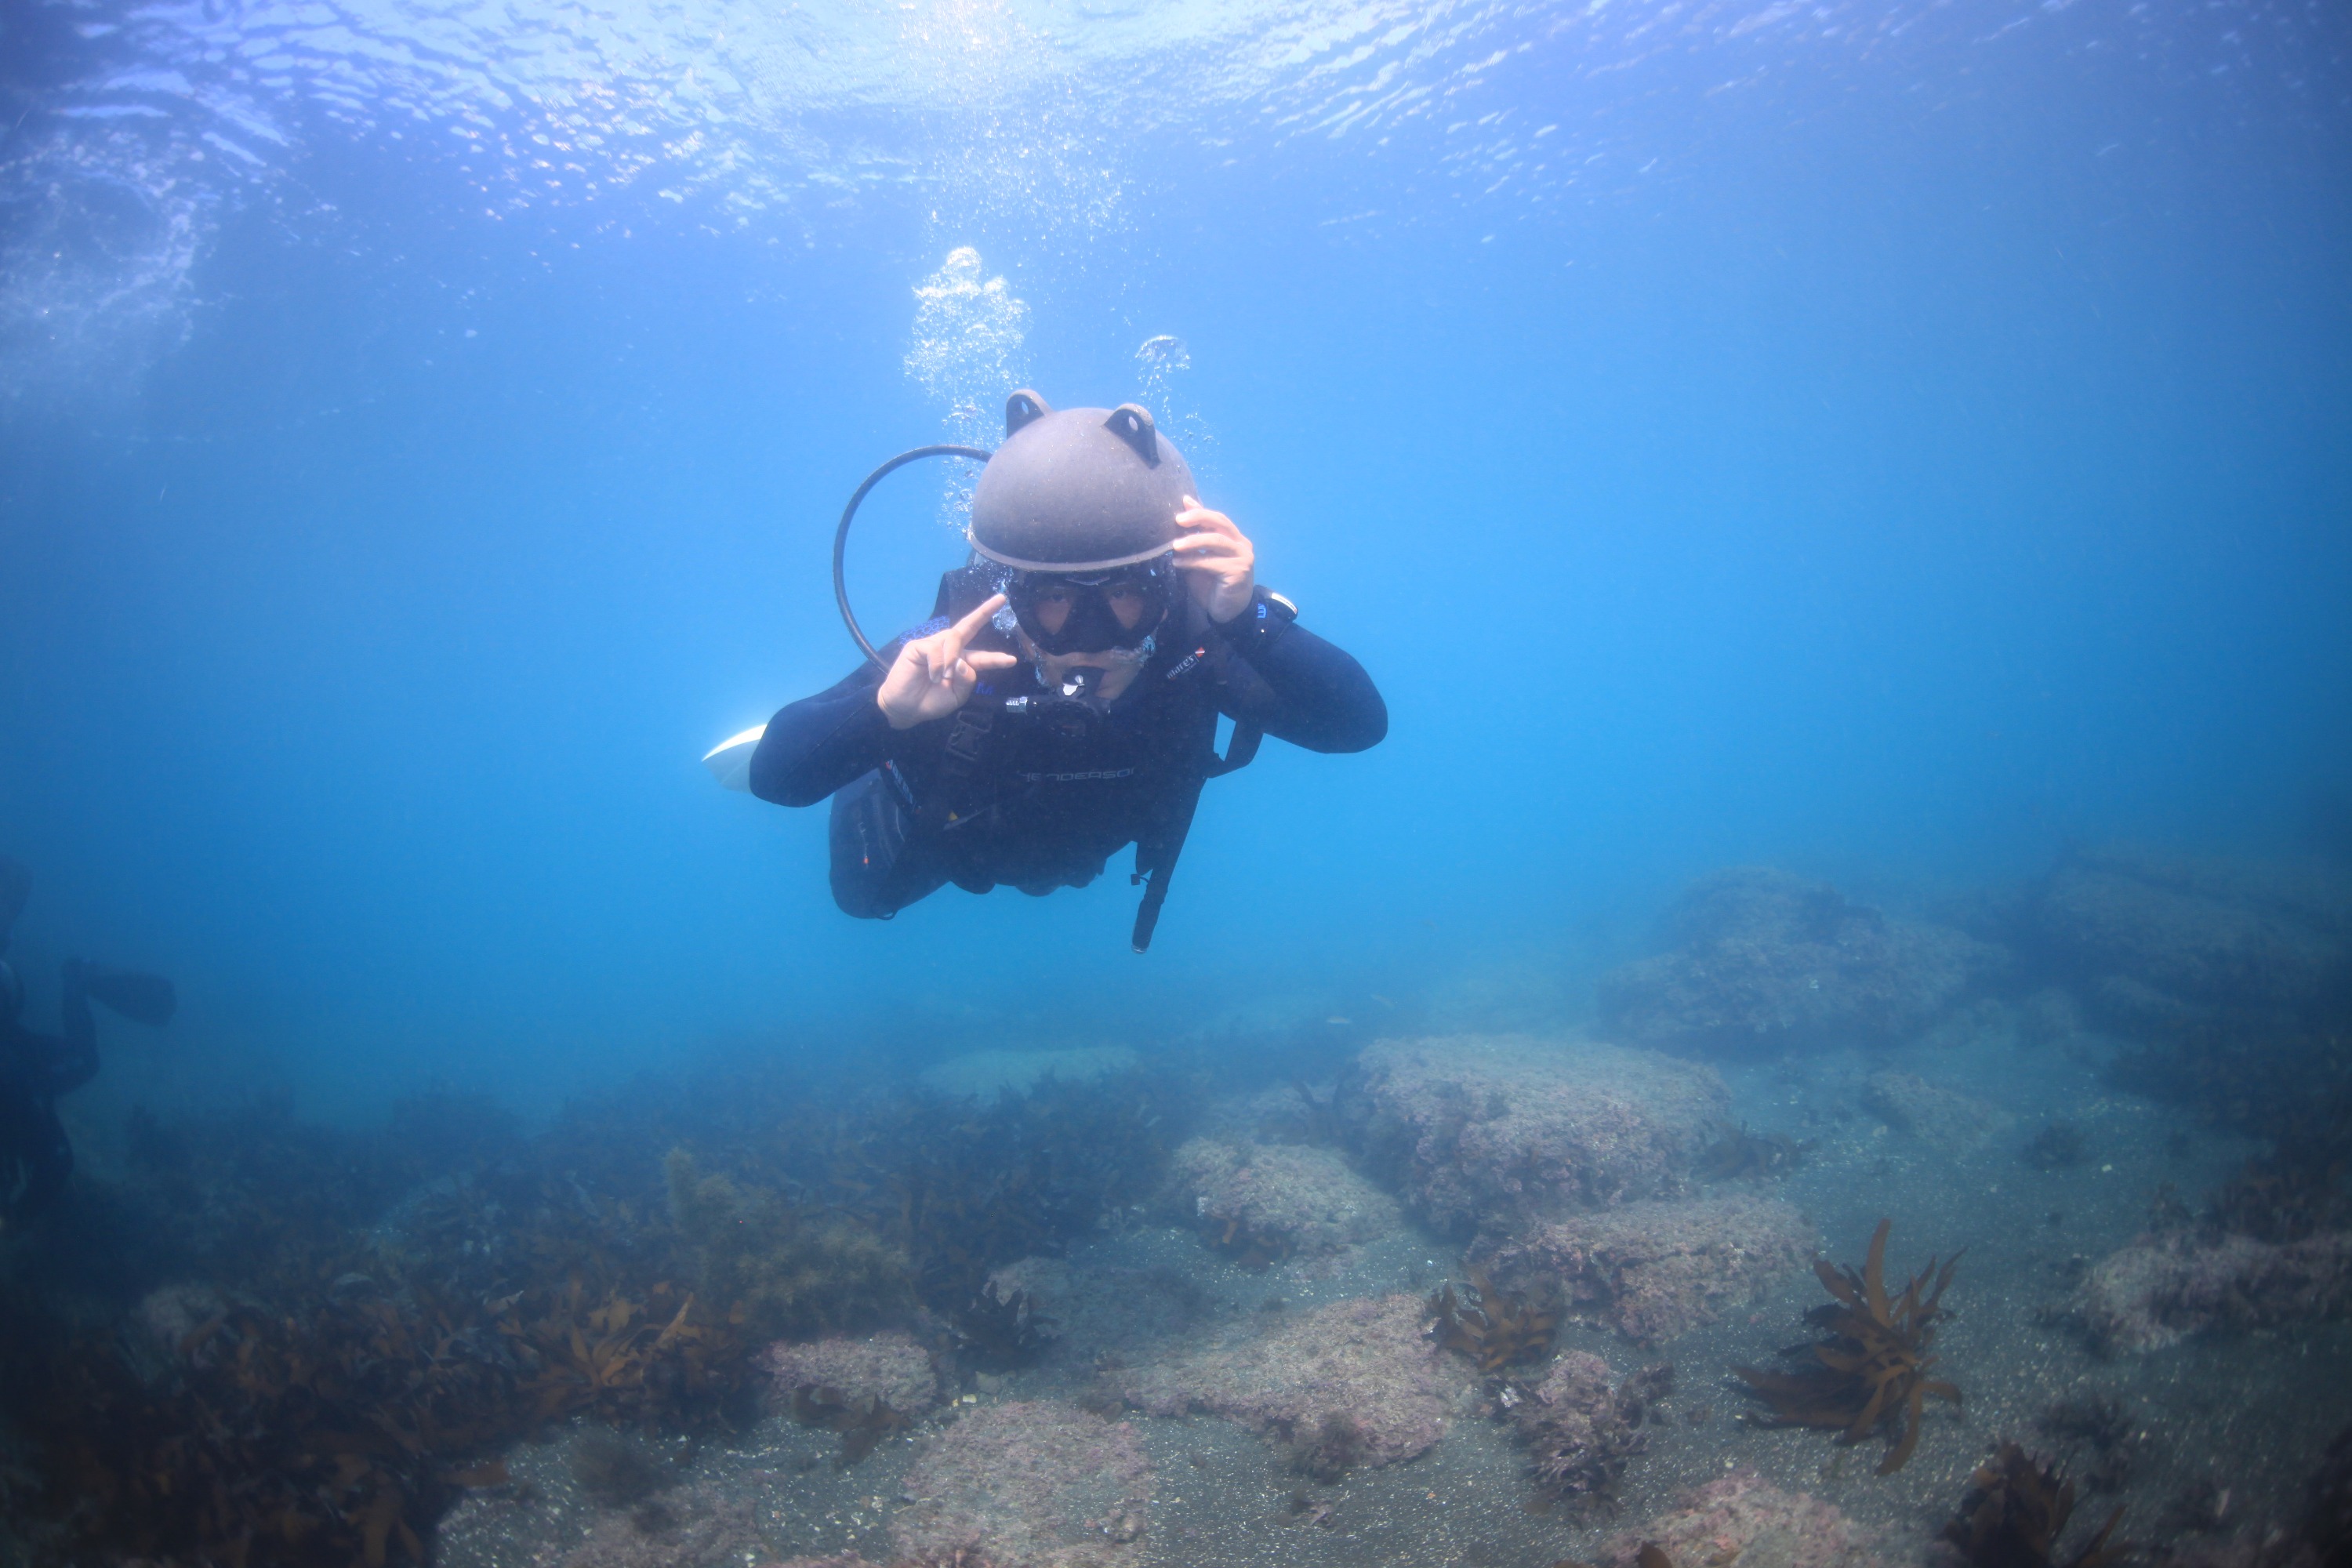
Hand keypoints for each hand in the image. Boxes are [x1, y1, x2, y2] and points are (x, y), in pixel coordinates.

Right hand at [876, 594, 1018, 729]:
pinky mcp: (918, 646)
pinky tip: (933, 676)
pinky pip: (934, 648)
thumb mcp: (956, 696)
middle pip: (969, 626)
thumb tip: (961, 661)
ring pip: (953, 638)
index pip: (982, 656)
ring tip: (945, 679)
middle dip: (985, 612)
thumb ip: (966, 680)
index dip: (996, 658)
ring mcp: (934, 646)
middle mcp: (950, 650)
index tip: (1012, 660)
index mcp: (962, 663)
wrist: (906, 709)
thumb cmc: (931, 702)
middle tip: (1001, 599)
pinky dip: (937, 664)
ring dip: (952, 659)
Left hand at [1171, 497, 1255, 623]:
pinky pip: (1212, 562)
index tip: (1183, 503)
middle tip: (1178, 520)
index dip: (1200, 510)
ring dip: (1193, 541)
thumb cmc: (1212, 587)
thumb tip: (1178, 524)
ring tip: (1174, 545)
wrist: (1228, 613)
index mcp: (1234, 538)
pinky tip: (1179, 563)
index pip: (1217, 518)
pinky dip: (1193, 561)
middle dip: (1198, 517)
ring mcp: (1242, 557)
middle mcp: (1241, 544)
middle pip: (1220, 522)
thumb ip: (1193, 544)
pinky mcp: (1238, 571)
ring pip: (1216, 540)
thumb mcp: (1200, 561)